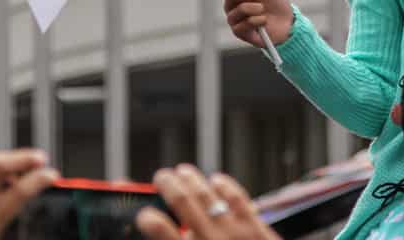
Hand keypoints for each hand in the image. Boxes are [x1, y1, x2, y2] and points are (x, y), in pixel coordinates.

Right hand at [135, 164, 279, 239]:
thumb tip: (178, 237)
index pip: (161, 231)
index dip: (148, 219)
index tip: (144, 214)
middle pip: (184, 203)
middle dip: (168, 185)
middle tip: (161, 176)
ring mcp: (236, 234)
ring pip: (209, 194)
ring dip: (193, 179)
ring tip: (183, 172)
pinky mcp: (259, 231)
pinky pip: (239, 199)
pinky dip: (226, 186)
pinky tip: (218, 180)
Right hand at [217, 0, 293, 46]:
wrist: (287, 21)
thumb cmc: (275, 2)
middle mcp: (231, 6)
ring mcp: (234, 19)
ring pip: (241, 8)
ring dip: (257, 8)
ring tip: (263, 10)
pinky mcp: (239, 32)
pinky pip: (247, 22)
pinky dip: (259, 20)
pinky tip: (263, 21)